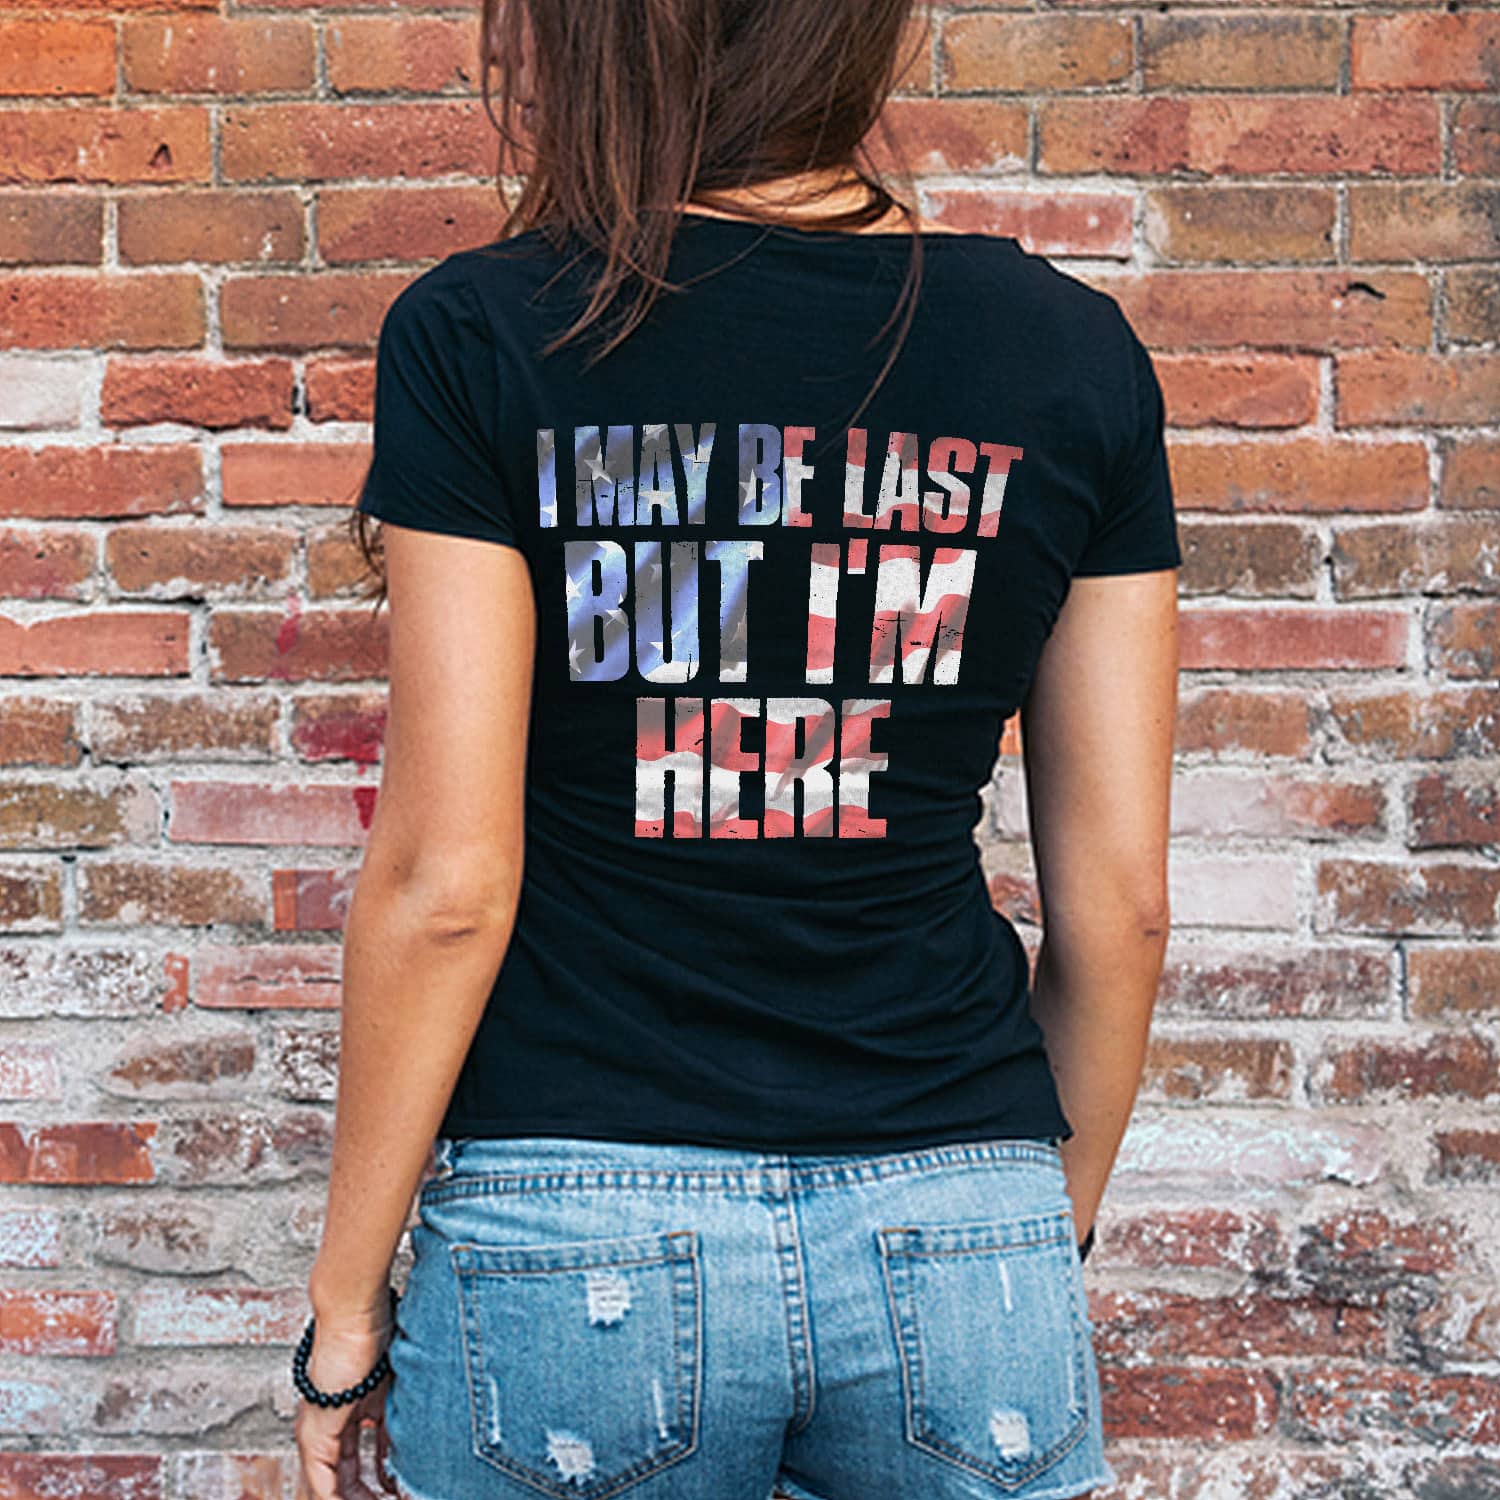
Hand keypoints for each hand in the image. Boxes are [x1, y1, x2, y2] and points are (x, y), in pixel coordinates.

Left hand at [294, 1295, 399, 1499]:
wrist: (356, 1314)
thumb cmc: (378, 1331)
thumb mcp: (398, 1379)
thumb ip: (405, 1407)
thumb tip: (433, 1426)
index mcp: (348, 1411)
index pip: (360, 1457)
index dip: (380, 1477)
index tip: (398, 1489)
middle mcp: (327, 1425)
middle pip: (343, 1476)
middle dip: (366, 1494)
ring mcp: (317, 1430)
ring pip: (330, 1485)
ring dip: (356, 1499)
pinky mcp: (314, 1434)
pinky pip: (323, 1483)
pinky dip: (338, 1499)